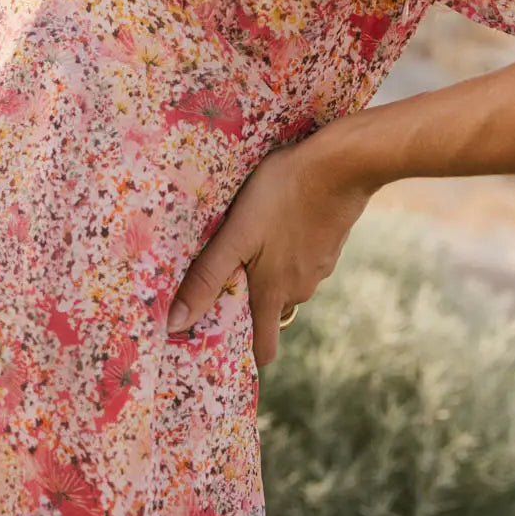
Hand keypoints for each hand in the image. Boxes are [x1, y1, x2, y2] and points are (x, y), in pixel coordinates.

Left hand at [165, 128, 375, 366]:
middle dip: (252, 301)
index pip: (264, 347)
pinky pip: (305, 259)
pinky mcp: (332, 244)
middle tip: (228, 273)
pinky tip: (281, 221)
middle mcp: (300, 289)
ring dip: (272, 271)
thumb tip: (174, 325)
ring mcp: (321, 267)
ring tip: (252, 240)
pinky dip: (291, 249)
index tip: (225, 338)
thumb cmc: (281, 196)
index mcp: (273, 294)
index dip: (246, 350)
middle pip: (273, 310)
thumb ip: (206, 278)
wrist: (341, 165)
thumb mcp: (236, 235)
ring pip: (289, 281)